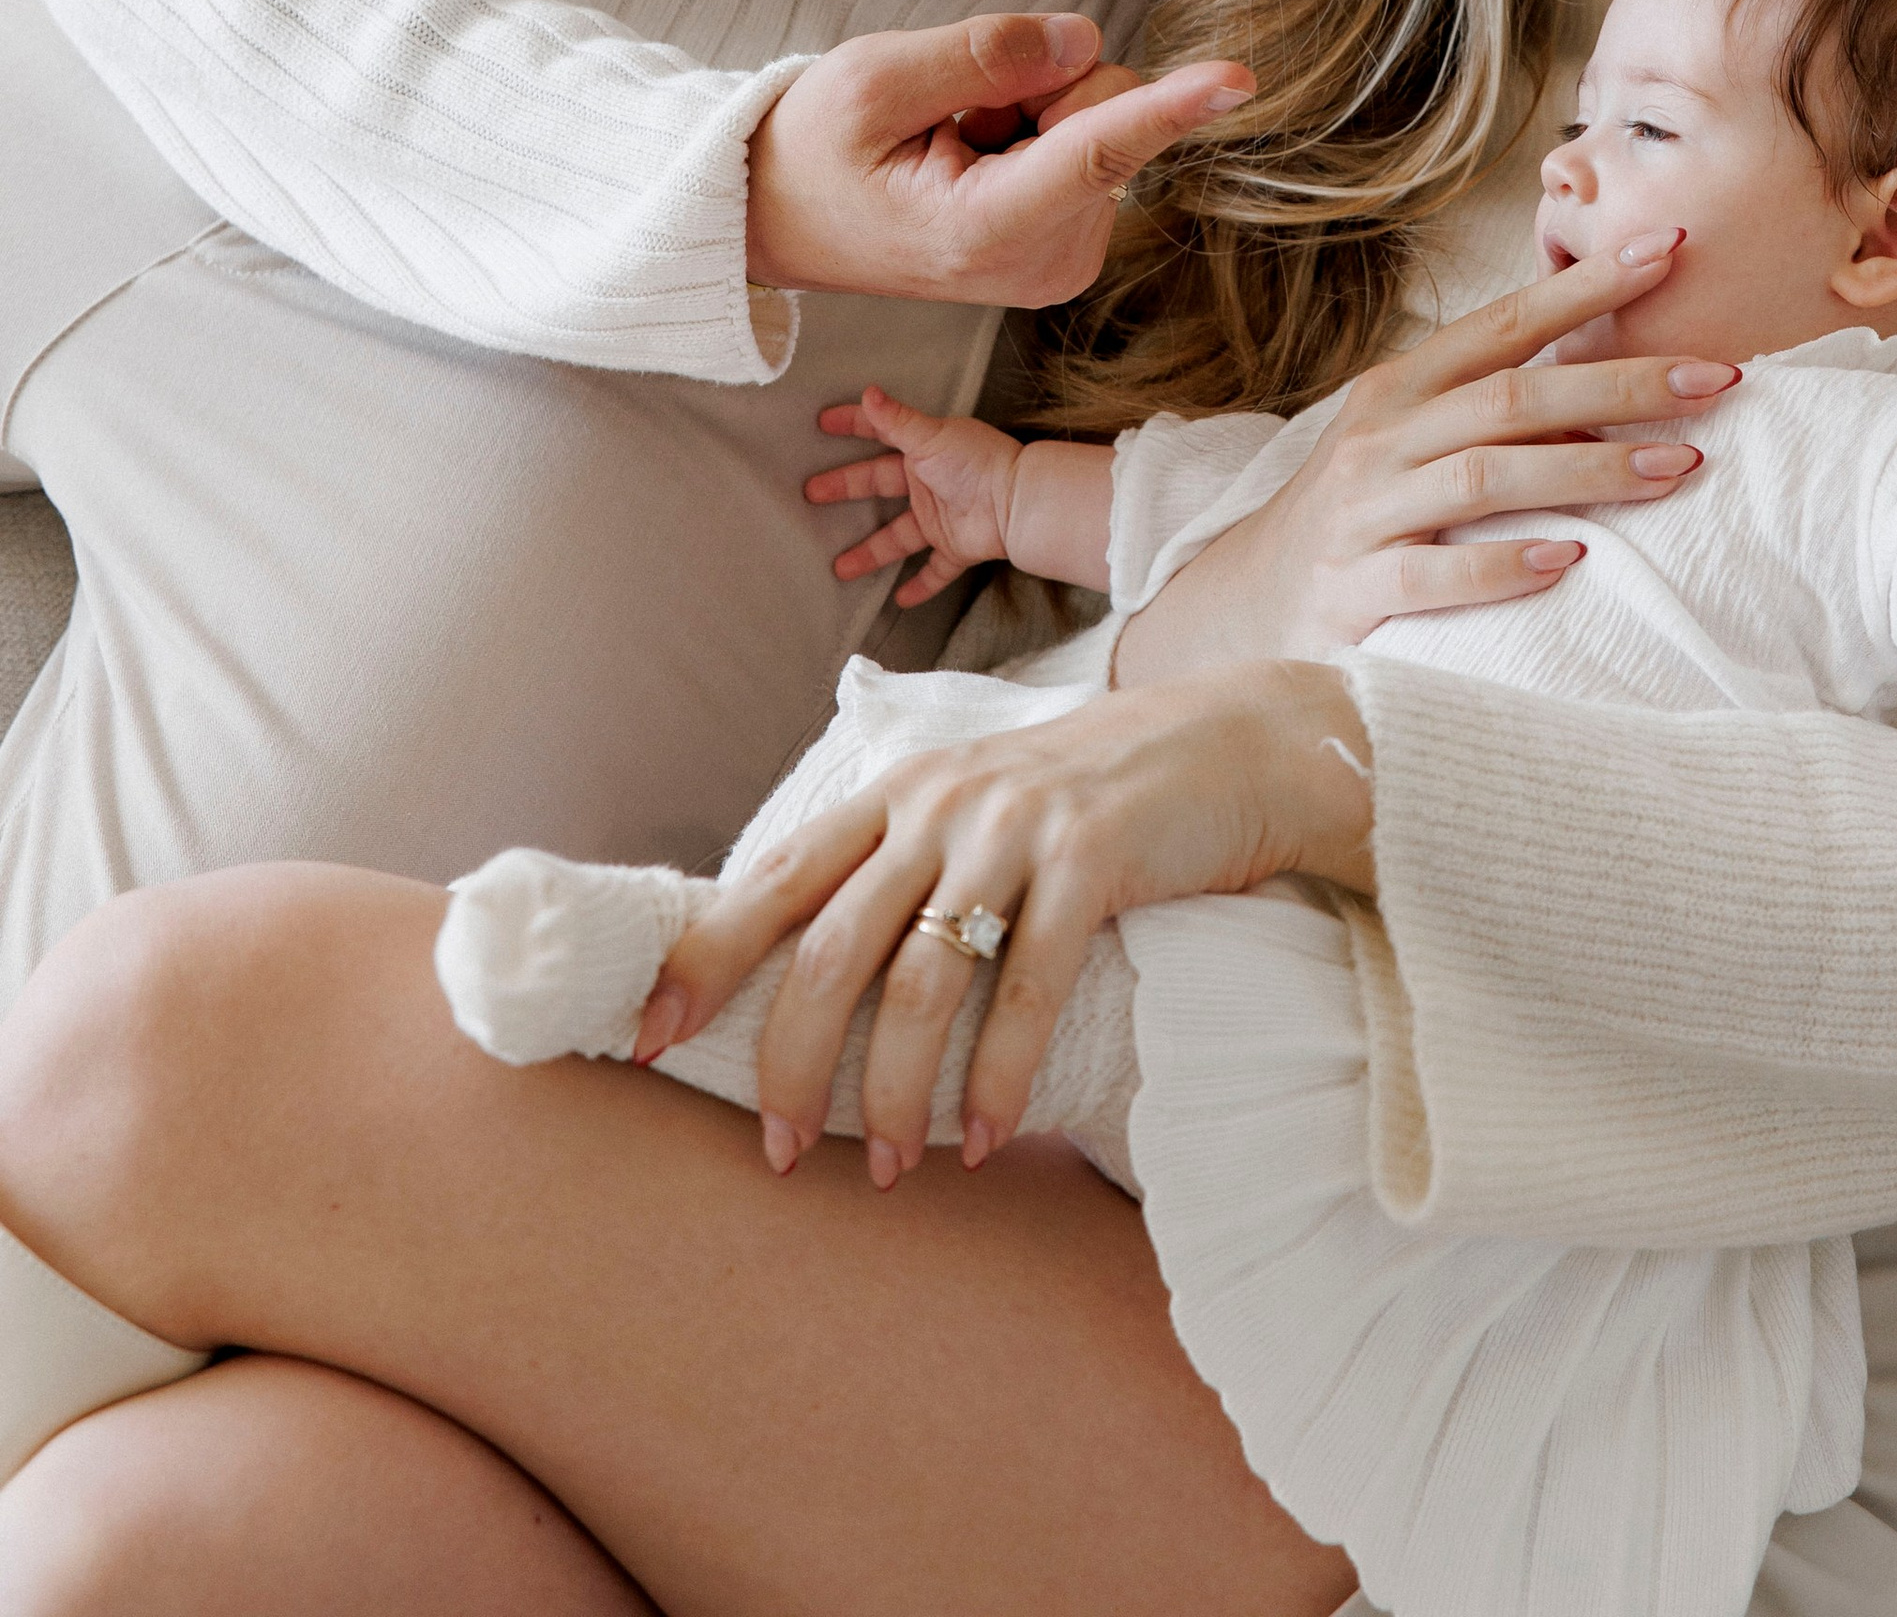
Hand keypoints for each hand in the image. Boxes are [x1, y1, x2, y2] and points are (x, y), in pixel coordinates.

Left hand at [634, 662, 1374, 1186]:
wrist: (1232, 744)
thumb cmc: (1093, 796)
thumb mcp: (977, 807)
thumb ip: (899, 861)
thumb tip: (805, 964)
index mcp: (897, 788)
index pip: (773, 877)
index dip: (703, 958)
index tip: (648, 1040)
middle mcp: (940, 800)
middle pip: (828, 946)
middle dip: (792, 1060)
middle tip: (779, 1151)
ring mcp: (1015, 827)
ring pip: (920, 981)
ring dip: (897, 1092)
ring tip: (892, 1167)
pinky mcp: (1092, 859)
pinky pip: (1027, 988)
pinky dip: (998, 1076)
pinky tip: (983, 1137)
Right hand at [745, 11, 1250, 302]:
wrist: (782, 219)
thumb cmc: (813, 152)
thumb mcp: (872, 81)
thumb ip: (984, 55)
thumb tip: (1084, 37)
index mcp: (982, 231)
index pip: (1094, 153)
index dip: (1168, 105)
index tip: (1239, 78)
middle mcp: (1040, 260)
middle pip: (1104, 113)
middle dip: (1038, 85)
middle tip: (946, 115)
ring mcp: (1061, 258)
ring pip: (1101, 120)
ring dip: (1027, 108)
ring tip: (946, 142)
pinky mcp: (1071, 243)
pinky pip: (1091, 140)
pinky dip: (1032, 130)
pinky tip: (967, 156)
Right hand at [806, 386, 1022, 604]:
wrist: (1017, 504)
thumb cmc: (975, 463)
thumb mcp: (932, 437)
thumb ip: (897, 420)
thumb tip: (867, 391)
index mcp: (923, 450)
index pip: (880, 434)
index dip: (853, 425)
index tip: (823, 422)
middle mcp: (928, 483)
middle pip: (877, 486)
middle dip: (844, 488)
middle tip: (810, 494)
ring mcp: (941, 517)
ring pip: (897, 538)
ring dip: (870, 553)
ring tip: (838, 568)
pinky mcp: (956, 548)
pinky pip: (936, 570)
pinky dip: (921, 586)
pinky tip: (900, 600)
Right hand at [1112, 230, 1741, 685]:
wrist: (1241, 606)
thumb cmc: (1358, 514)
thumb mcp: (1411, 442)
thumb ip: (1492, 407)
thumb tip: (1614, 371)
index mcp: (1402, 387)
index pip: (1505, 323)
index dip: (1586, 287)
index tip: (1670, 250)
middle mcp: (1383, 436)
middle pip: (1514, 395)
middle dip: (1622, 381)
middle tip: (1717, 377)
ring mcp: (1365, 511)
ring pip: (1485, 476)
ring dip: (1588, 469)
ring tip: (1676, 468)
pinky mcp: (1355, 590)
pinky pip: (1436, 573)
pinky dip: (1505, 564)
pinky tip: (1573, 559)